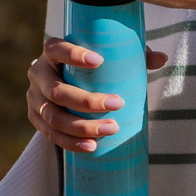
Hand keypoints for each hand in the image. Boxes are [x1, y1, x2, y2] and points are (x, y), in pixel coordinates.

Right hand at [27, 38, 169, 154]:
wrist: (60, 80)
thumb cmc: (89, 67)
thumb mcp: (105, 56)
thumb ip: (131, 55)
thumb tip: (161, 59)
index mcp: (51, 52)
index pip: (56, 49)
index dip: (73, 55)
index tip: (99, 61)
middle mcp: (38, 74)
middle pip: (57, 90)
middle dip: (87, 101)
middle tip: (118, 104)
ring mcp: (34, 98)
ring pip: (54, 116)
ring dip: (82, 126)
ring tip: (110, 130)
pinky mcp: (36, 118)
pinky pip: (51, 134)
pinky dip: (71, 142)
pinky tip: (92, 146)